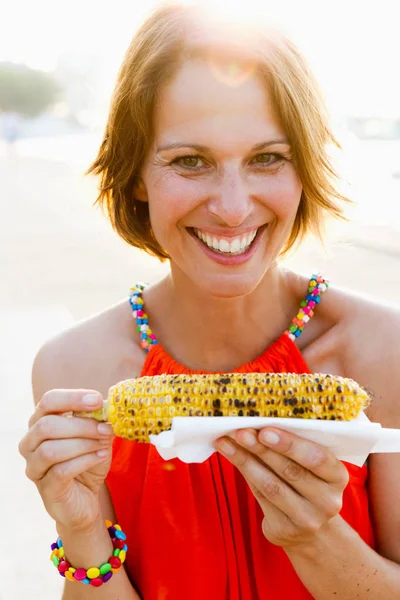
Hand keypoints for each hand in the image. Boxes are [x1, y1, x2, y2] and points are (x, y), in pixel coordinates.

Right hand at [19, 390, 113, 532]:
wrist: (85, 498)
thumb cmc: (87, 461)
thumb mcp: (95, 436)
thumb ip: (97, 420)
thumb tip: (107, 407)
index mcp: (41, 422)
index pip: (49, 401)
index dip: (72, 398)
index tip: (97, 400)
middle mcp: (30, 443)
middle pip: (47, 425)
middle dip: (81, 425)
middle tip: (106, 428)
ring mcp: (34, 467)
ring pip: (50, 450)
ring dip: (83, 444)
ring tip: (105, 443)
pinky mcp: (45, 488)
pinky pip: (60, 471)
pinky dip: (84, 460)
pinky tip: (101, 456)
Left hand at [215, 427, 348, 551]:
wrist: (313, 532)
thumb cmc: (307, 484)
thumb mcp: (312, 468)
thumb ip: (293, 449)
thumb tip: (258, 422)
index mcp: (338, 477)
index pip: (317, 458)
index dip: (291, 445)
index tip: (265, 431)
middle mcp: (328, 501)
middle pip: (290, 471)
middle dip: (262, 449)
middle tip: (241, 432)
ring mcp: (308, 520)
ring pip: (271, 486)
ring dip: (245, 461)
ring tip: (226, 442)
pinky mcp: (285, 531)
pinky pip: (260, 497)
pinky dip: (244, 473)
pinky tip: (231, 457)